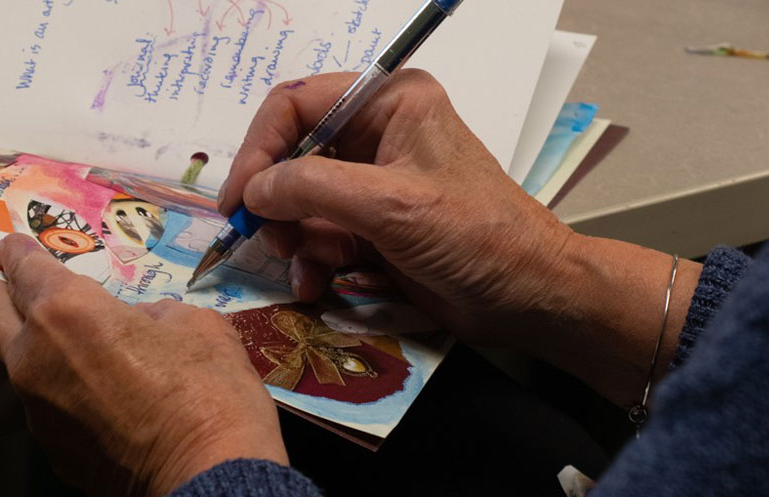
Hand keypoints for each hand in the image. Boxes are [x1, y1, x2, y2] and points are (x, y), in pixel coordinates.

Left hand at [0, 234, 286, 495]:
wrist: (210, 477)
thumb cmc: (208, 394)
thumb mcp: (193, 323)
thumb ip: (151, 311)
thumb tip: (141, 322)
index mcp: (67, 312)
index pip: (24, 267)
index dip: (17, 250)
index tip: (12, 244)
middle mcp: (35, 357)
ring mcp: (37, 409)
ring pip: (15, 363)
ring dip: (25, 345)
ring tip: (45, 337)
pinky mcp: (51, 449)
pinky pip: (45, 407)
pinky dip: (58, 392)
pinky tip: (87, 392)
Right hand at [219, 71, 700, 404]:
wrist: (529, 298)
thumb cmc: (475, 237)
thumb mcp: (389, 205)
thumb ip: (312, 189)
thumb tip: (252, 192)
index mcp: (389, 101)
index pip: (296, 105)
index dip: (259, 149)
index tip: (239, 200)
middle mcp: (377, 132)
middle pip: (292, 155)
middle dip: (276, 202)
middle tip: (267, 241)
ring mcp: (373, 182)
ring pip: (300, 201)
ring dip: (293, 239)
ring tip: (302, 270)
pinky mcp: (373, 226)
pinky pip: (319, 234)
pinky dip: (311, 260)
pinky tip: (316, 285)